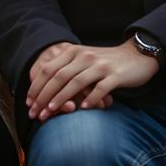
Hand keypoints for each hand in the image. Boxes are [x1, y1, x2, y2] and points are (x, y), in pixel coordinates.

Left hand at [27, 39, 158, 120]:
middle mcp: (84, 56)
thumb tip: (44, 93)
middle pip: (58, 77)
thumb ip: (66, 71)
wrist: (136, 56)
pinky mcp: (115, 75)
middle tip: (35, 113)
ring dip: (61, 99)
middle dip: (44, 96)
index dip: (36, 86)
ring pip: (76, 82)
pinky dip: (91, 98)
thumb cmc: (106, 63)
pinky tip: (83, 109)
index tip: (29, 103)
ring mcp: (100, 65)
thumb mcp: (83, 61)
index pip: (48, 69)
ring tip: (51, 112)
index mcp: (74, 52)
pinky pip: (100, 88)